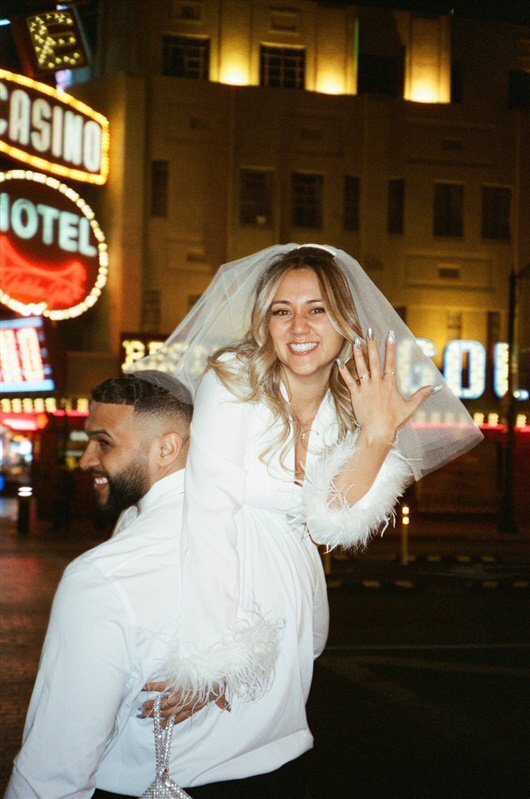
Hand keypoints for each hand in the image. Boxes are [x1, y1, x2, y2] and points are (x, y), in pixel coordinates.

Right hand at [140, 682, 229, 727]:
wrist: (218, 671)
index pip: (180, 717)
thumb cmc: (219, 681)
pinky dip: (152, 687)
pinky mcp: (177, 684)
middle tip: (144, 716)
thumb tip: (226, 708)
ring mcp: (180, 694)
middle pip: (168, 712)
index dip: (169, 722)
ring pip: (163, 703)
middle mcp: (186, 702)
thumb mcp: (222, 693)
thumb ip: (222, 702)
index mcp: (195, 706)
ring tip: (142, 708)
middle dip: (156, 715)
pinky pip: (162, 687)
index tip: (160, 726)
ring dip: (152, 706)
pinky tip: (143, 687)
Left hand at [337, 329, 436, 443]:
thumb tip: (435, 387)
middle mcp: (377, 383)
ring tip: (355, 340)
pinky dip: (343, 371)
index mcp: (390, 384)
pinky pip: (349, 381)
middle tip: (369, 331)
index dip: (390, 347)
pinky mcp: (356, 395)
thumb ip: (421, 395)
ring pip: (361, 367)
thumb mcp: (410, 407)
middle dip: (372, 344)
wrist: (378, 432)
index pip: (390, 362)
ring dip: (358, 353)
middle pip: (374, 360)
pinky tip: (339, 361)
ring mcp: (366, 388)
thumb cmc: (394, 421)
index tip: (390, 334)